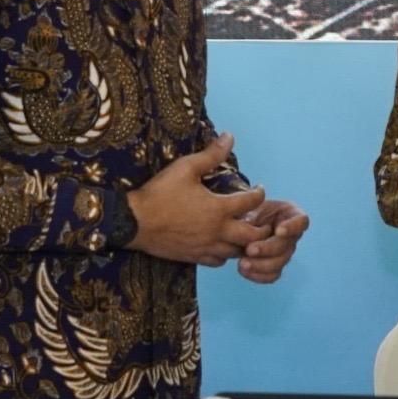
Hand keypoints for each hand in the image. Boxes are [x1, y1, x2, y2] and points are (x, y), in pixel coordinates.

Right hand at [129, 132, 267, 265]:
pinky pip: (219, 262)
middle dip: (262, 228)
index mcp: (220, 209)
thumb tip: (230, 136)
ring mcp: (207, 247)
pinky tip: (222, 246)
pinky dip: (225, 255)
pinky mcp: (194, 257)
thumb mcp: (185, 168)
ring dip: (245, 243)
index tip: (259, 189)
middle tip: (263, 220)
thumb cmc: (160, 193)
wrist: (135, 222)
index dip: (259, 193)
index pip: (251, 202)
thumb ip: (211, 154)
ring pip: (237, 252)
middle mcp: (218, 231)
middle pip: (253, 235)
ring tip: (245, 233)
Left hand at [237, 199, 307, 283]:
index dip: (292, 227)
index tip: (279, 230)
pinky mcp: (276, 266)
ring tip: (242, 263)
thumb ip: (252, 213)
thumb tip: (248, 222)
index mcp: (292, 216)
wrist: (247, 224)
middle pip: (287, 246)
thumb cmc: (254, 210)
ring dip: (261, 265)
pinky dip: (258, 276)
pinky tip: (243, 271)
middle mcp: (293, 236)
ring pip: (280, 263)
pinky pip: (272, 275)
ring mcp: (286, 252)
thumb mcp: (253, 206)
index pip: (301, 222)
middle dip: (267, 249)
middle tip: (249, 249)